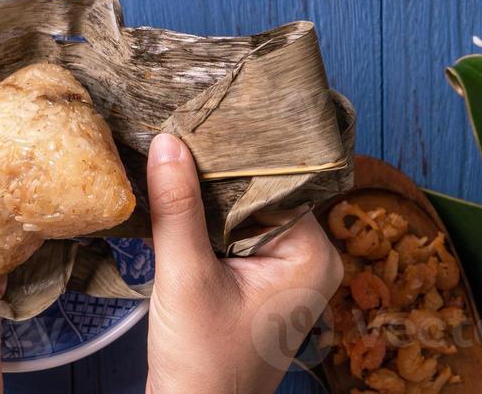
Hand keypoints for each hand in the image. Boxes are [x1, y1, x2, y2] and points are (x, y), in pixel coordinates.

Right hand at [144, 133, 342, 393]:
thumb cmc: (203, 364)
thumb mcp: (186, 278)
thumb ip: (179, 209)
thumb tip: (169, 140)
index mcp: (313, 253)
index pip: (277, 178)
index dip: (235, 150)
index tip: (197, 116)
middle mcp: (309, 256)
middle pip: (260, 190)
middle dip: (216, 169)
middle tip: (176, 127)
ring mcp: (285, 269)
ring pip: (243, 209)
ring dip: (206, 192)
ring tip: (170, 153)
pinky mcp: (259, 279)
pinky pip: (234, 231)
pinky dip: (205, 217)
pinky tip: (175, 194)